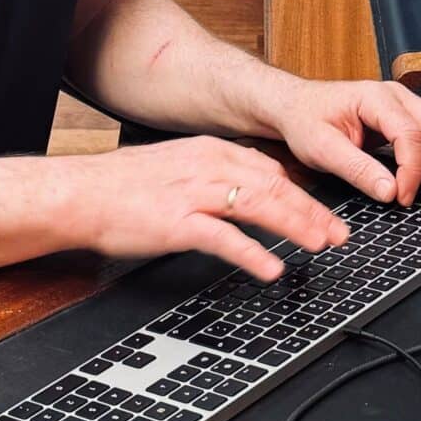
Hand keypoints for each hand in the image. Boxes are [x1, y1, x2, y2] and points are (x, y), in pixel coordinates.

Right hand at [73, 136, 349, 281]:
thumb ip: (213, 173)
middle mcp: (208, 166)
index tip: (323, 213)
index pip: (269, 170)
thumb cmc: (123, 185)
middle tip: (338, 234)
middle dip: (312, 211)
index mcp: (209, 151)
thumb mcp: (176, 166)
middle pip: (274, 186)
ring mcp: (194, 194)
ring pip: (259, 205)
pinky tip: (272, 268)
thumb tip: (248, 188)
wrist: (81, 193)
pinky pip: (224, 237)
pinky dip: (253, 253)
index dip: (302, 193)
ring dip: (295, 226)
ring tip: (320, 245)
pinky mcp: (177, 222)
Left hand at [267, 80, 420, 207]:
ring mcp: (402, 105)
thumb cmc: (305, 119)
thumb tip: (388, 191)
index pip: (409, 134)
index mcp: (375, 98)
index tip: (402, 197)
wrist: (294, 105)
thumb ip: (357, 169)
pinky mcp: (403, 118)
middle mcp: (395, 97)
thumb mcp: (322, 148)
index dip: (411, 170)